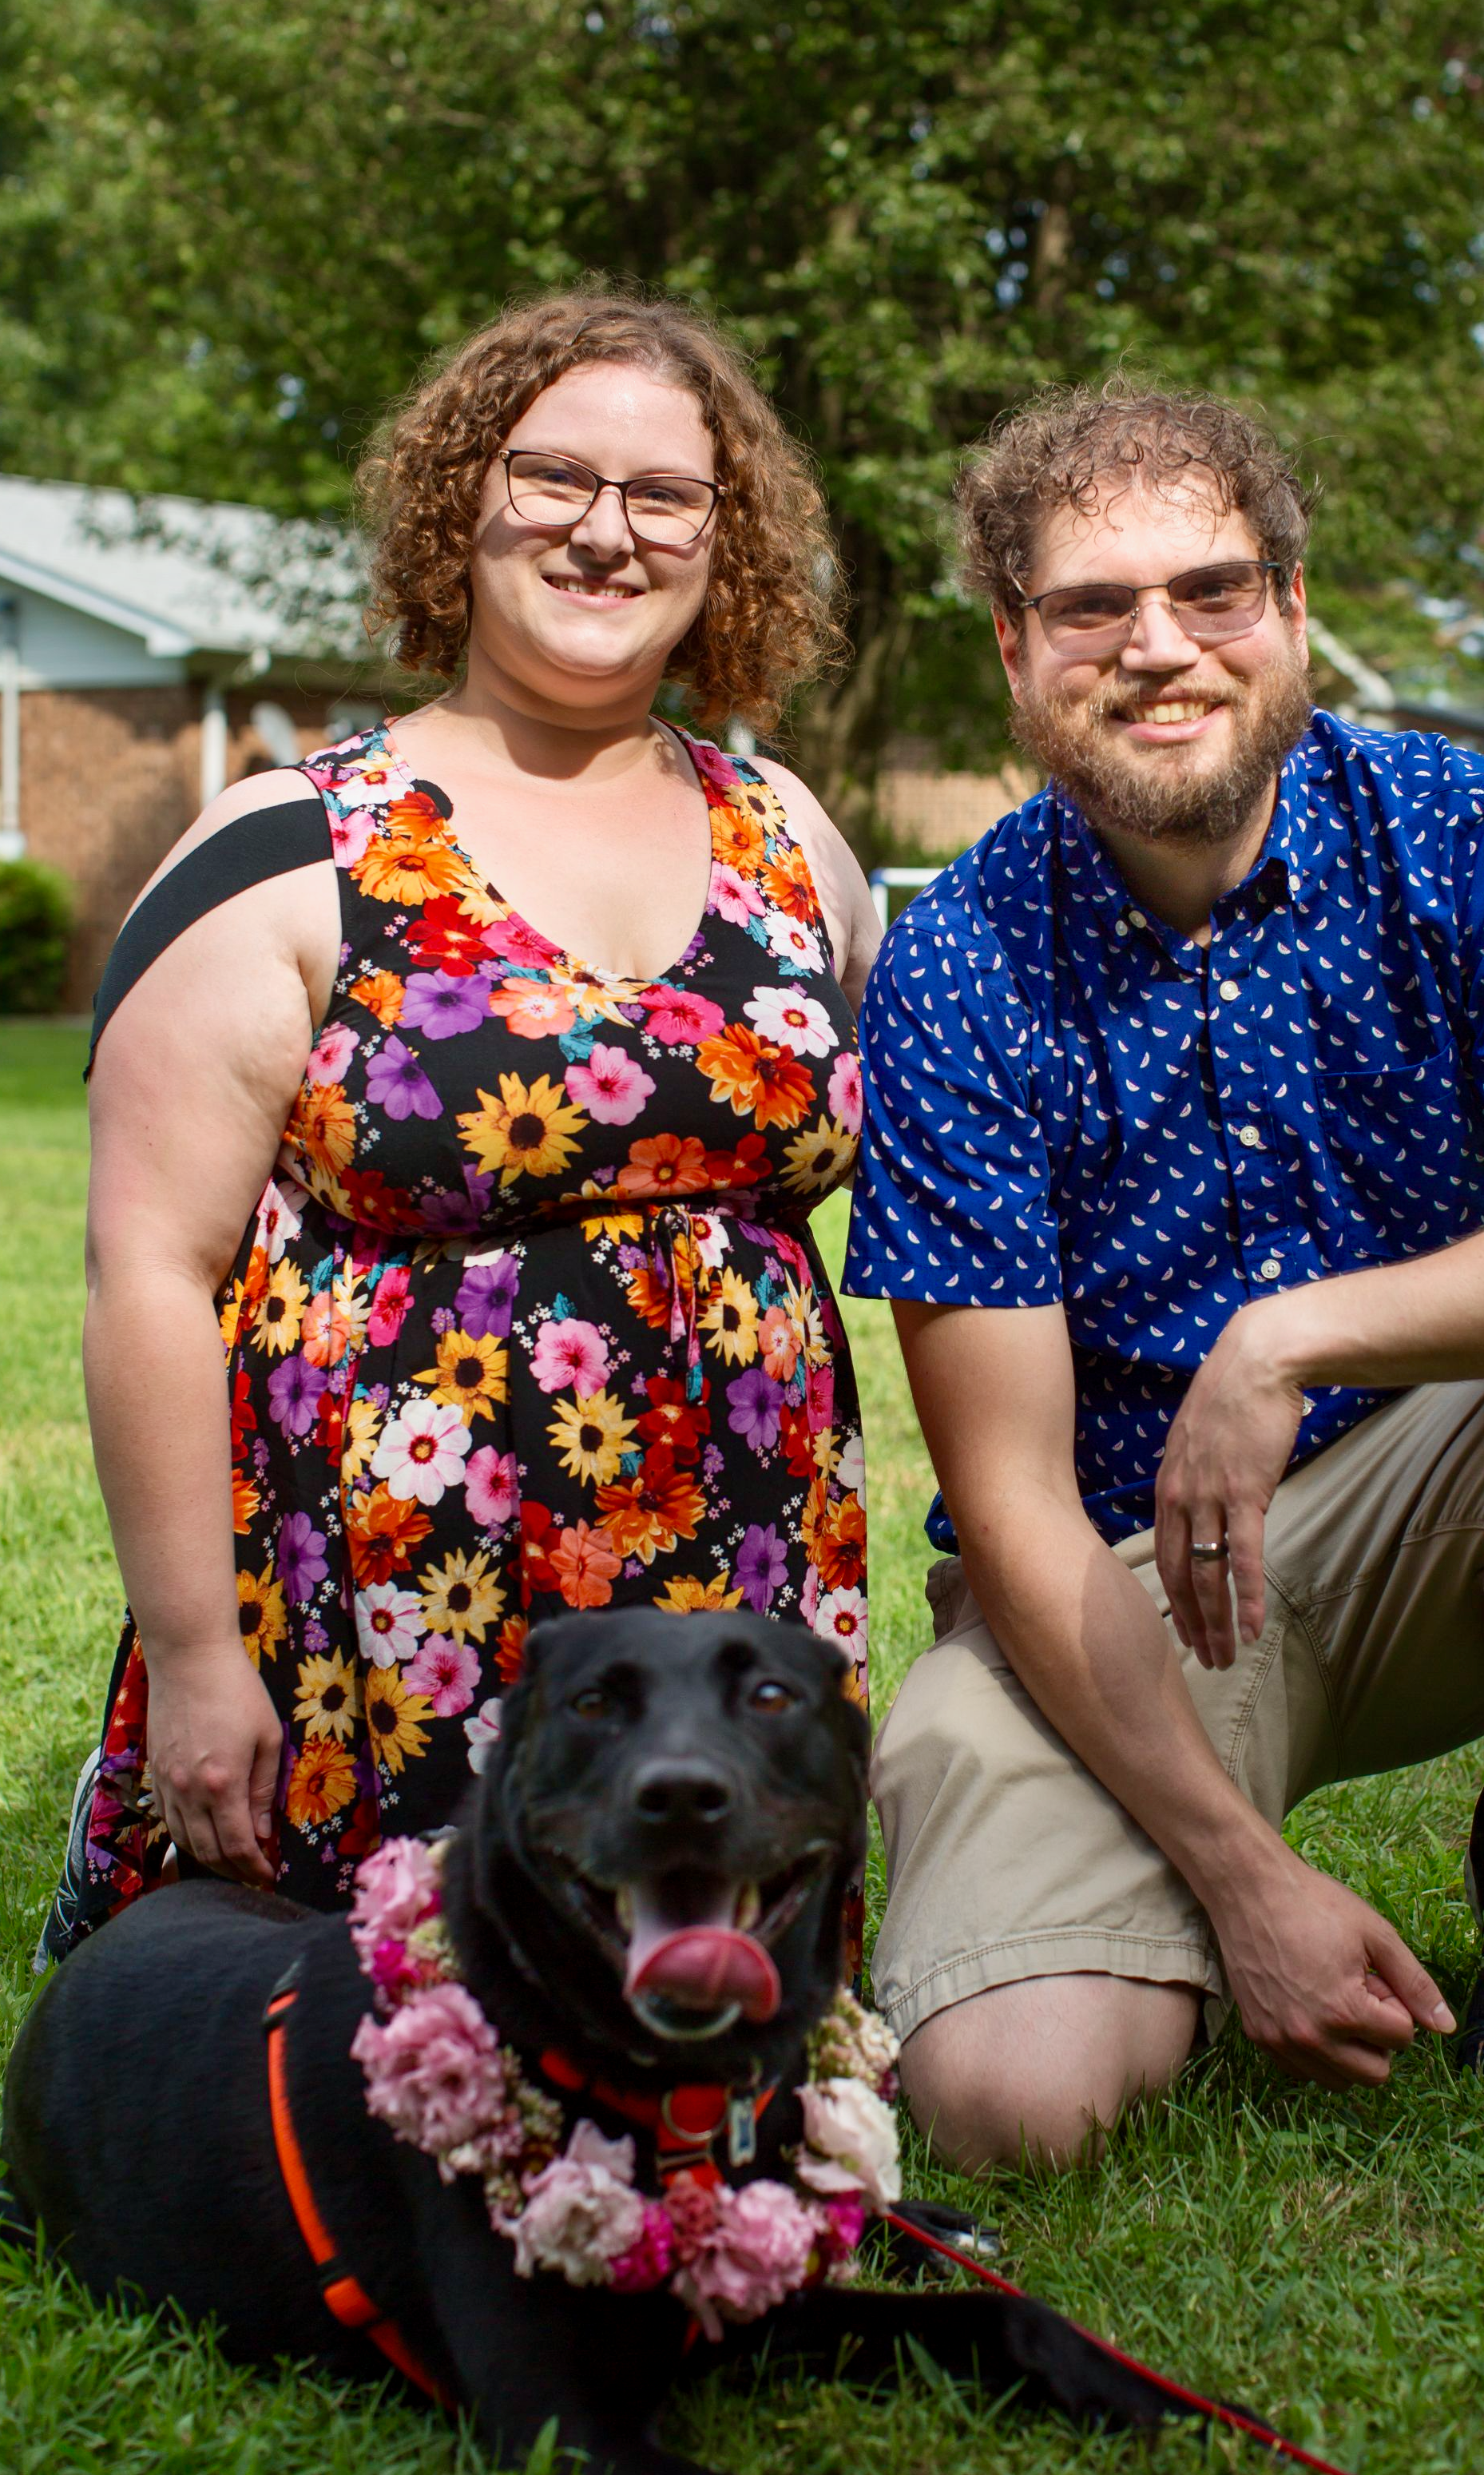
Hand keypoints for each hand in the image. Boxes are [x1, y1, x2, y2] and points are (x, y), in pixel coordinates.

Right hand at [144, 1641, 281, 1886]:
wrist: (188, 1657)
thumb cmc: (237, 1691)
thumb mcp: (267, 1737)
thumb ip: (264, 1789)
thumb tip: (264, 1832)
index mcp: (222, 1784)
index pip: (237, 1845)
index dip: (255, 1869)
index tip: (269, 1879)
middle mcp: (189, 1791)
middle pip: (208, 1851)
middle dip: (233, 1871)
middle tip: (254, 1877)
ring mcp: (166, 1783)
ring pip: (184, 1839)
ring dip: (208, 1859)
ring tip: (231, 1863)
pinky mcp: (154, 1772)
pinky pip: (167, 1818)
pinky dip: (185, 1836)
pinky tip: (202, 1835)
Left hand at [1155, 1306, 1304, 1665]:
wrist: (1256, 1362)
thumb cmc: (1233, 1398)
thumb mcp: (1198, 1442)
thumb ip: (1196, 1479)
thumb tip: (1207, 1506)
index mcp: (1167, 1486)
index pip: (1161, 1555)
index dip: (1170, 1598)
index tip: (1178, 1630)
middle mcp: (1180, 1497)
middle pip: (1176, 1574)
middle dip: (1189, 1622)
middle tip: (1200, 1660)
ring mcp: (1210, 1497)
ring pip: (1206, 1575)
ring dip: (1217, 1621)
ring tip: (1224, 1658)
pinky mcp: (1245, 1493)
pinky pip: (1243, 1557)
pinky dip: (1248, 1597)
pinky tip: (1253, 1628)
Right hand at [1207, 1845, 1453, 2088]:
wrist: (1249, 1890)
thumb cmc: (1314, 1905)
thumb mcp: (1376, 1934)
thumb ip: (1415, 1983)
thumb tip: (1446, 2026)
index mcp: (1344, 2011)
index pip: (1401, 2038)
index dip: (1395, 2004)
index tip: (1373, 1976)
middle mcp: (1310, 2036)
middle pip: (1374, 2073)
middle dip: (1378, 2039)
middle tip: (1359, 1995)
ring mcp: (1280, 2040)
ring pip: (1338, 2081)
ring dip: (1348, 2051)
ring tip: (1333, 2003)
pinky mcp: (1258, 2036)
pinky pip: (1301, 2071)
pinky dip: (1316, 2054)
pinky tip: (1310, 2012)